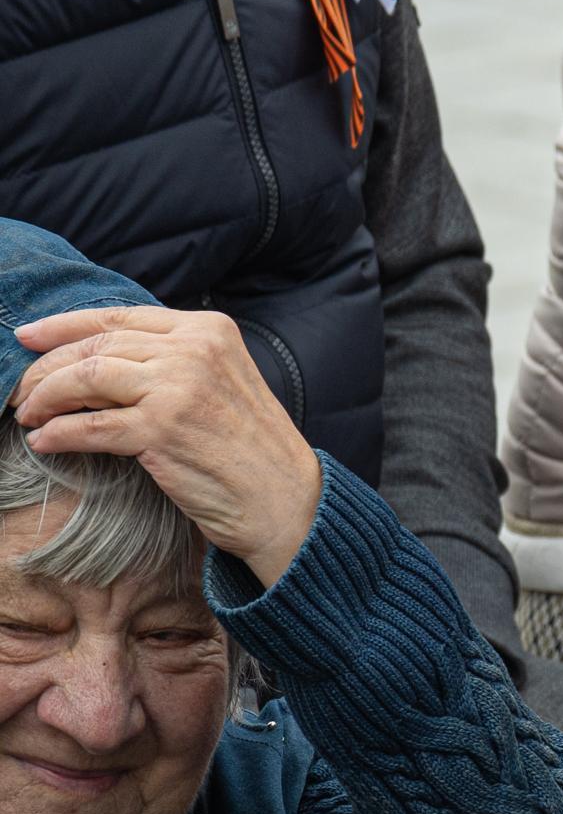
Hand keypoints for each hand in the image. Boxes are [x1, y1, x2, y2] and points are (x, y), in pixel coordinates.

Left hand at [13, 307, 322, 586]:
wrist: (285, 497)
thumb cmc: (248, 447)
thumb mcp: (218, 382)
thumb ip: (172, 360)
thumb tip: (93, 359)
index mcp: (209, 330)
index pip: (120, 316)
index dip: (64, 325)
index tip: (28, 336)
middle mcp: (194, 350)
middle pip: (96, 345)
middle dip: (45, 368)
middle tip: (20, 391)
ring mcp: (179, 388)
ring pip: (85, 378)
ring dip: (45, 398)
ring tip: (29, 416)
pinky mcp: (163, 430)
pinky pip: (89, 426)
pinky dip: (58, 435)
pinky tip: (46, 443)